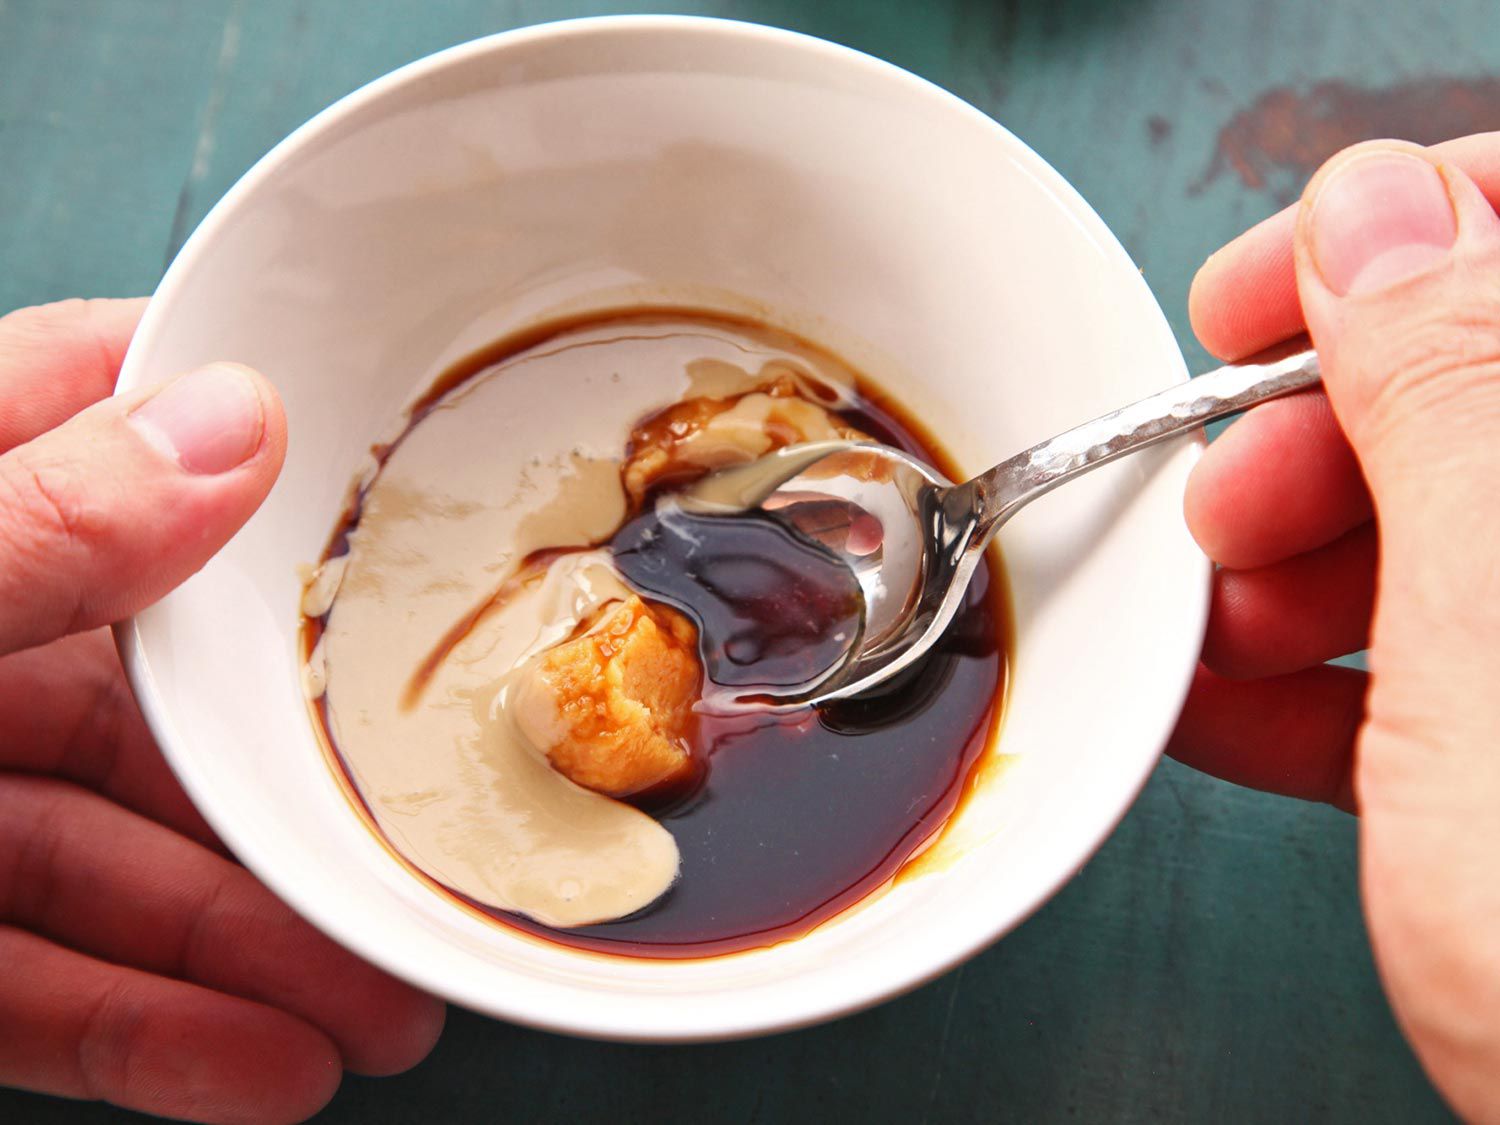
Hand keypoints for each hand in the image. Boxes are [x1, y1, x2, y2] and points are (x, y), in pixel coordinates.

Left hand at [0, 300, 443, 1123]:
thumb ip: (32, 525)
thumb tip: (229, 426)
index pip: (104, 410)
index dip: (257, 420)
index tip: (409, 467)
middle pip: (163, 684)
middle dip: (302, 775)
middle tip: (439, 819)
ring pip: (123, 857)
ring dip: (259, 941)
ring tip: (385, 1002)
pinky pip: (45, 988)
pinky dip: (157, 1034)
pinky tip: (269, 1069)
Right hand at [1169, 132, 1499, 1119]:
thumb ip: (1454, 390)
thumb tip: (1377, 208)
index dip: (1383, 244)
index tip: (1242, 307)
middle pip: (1476, 389)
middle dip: (1310, 436)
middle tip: (1224, 511)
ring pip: (1436, 533)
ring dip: (1289, 569)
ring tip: (1216, 635)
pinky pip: (1425, 665)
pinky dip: (1306, 679)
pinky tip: (1229, 711)